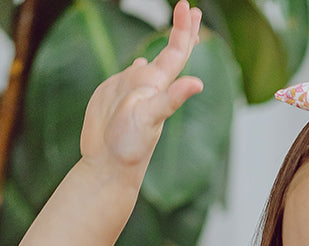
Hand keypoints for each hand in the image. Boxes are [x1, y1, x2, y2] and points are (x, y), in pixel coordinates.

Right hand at [80, 1, 202, 171]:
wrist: (108, 165)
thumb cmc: (129, 146)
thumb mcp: (150, 119)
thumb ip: (172, 100)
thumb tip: (198, 83)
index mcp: (158, 87)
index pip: (177, 52)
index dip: (183, 29)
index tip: (187, 5)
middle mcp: (150, 87)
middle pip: (171, 54)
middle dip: (182, 31)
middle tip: (190, 9)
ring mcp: (134, 92)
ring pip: (155, 64)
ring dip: (165, 48)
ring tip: (174, 34)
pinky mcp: (117, 98)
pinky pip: (132, 78)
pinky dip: (139, 68)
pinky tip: (140, 66)